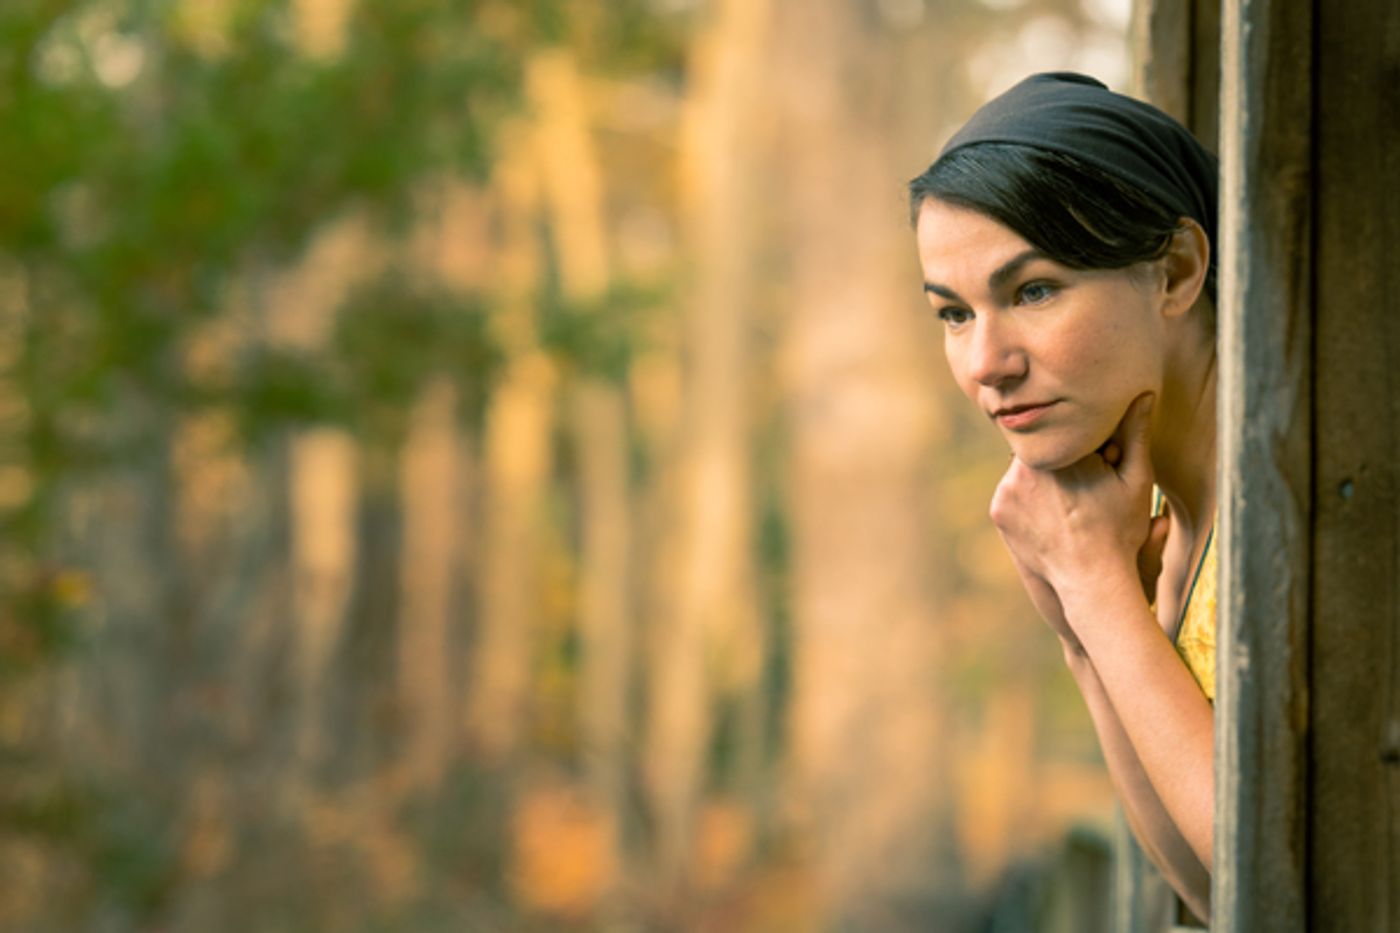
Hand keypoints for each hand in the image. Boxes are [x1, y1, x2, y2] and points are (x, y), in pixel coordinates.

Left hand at [991, 393, 1158, 608]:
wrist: (1091, 581)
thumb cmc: (1120, 529)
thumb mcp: (1136, 480)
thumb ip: (1135, 432)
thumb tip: (1144, 392)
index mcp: (1060, 452)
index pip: (1064, 430)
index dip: (1082, 442)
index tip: (1099, 458)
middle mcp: (1025, 466)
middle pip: (1041, 448)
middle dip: (1058, 456)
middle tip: (1083, 479)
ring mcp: (1006, 489)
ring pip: (1023, 469)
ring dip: (1039, 476)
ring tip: (1067, 499)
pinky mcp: (997, 510)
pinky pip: (1011, 492)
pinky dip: (1025, 497)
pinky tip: (1049, 513)